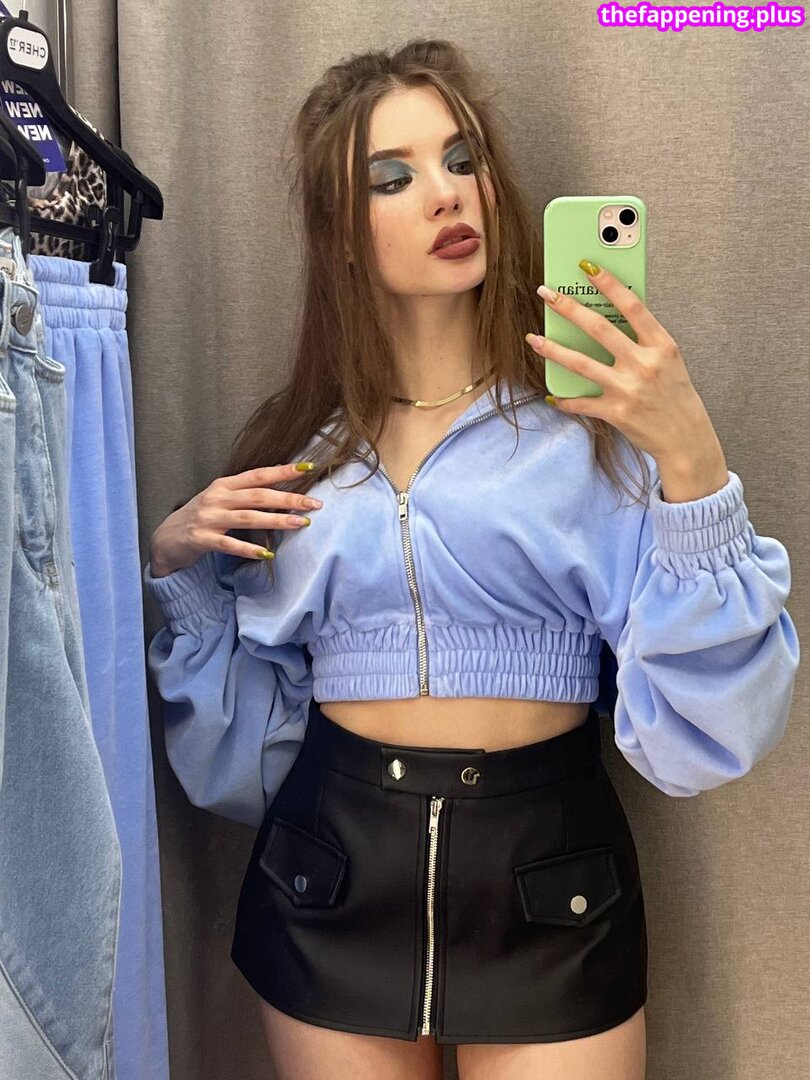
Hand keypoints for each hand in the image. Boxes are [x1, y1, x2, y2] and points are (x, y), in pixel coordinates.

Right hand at [149, 462, 323, 574]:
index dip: (283, 471)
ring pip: (248, 517)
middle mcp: (217, 498)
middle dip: (289, 498)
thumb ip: (245, 494)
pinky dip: (248, 549)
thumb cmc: (201, 518)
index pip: (258, 474)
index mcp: (224, 485)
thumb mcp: (220, 499)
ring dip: (276, 521)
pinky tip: (266, 554)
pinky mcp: (201, 539)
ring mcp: (208, 518)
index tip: (309, 467)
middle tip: (315, 504)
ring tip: (300, 524)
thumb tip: (280, 488)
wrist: (165, 539)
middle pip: (258, 495)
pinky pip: (229, 544)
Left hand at [526, 260, 720, 463]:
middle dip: (568, 308)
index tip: (587, 267)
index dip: (608, 284)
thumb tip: (612, 318)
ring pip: (581, 363)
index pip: (632, 306)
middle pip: (599, 328)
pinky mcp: (615, 413)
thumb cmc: (676, 396)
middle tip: (546, 294)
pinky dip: (564, 399)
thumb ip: (645, 340)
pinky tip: (551, 394)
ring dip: (552, 349)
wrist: (685, 438)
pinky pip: (581, 403)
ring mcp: (628, 389)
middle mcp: (644, 364)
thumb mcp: (669, 361)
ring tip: (533, 338)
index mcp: (662, 345)